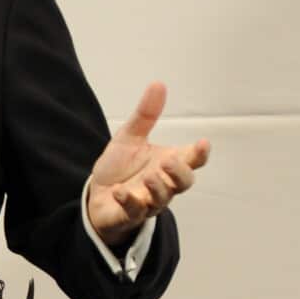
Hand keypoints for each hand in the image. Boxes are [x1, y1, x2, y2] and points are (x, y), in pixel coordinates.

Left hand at [87, 82, 209, 247]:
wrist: (97, 195)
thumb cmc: (120, 168)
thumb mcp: (129, 138)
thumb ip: (145, 115)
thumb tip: (158, 84)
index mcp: (167, 164)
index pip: (192, 161)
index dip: (199, 154)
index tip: (202, 143)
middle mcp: (162, 184)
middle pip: (184, 183)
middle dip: (180, 173)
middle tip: (169, 161)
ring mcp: (148, 201)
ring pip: (162, 200)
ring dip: (158, 188)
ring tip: (150, 176)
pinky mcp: (129, 214)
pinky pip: (134, 212)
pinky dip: (129, 202)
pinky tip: (120, 191)